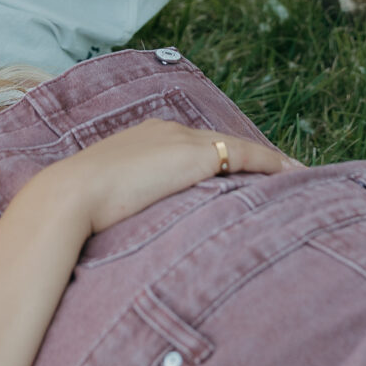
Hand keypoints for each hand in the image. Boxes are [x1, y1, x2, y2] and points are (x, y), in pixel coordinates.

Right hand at [52, 117, 291, 238]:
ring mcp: (180, 139)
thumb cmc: (76, 211)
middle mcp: (165, 131)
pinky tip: (294, 174)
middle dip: (249, 157)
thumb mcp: (104, 205)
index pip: (191, 146)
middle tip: (280, 173)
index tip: (239, 175)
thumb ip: (122, 208)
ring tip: (296, 174)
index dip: (219, 159)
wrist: (69, 196)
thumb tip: (120, 234)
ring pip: (236, 147)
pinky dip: (272, 163)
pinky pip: (245, 155)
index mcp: (142, 140)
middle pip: (218, 142)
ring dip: (268, 161)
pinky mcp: (194, 154)